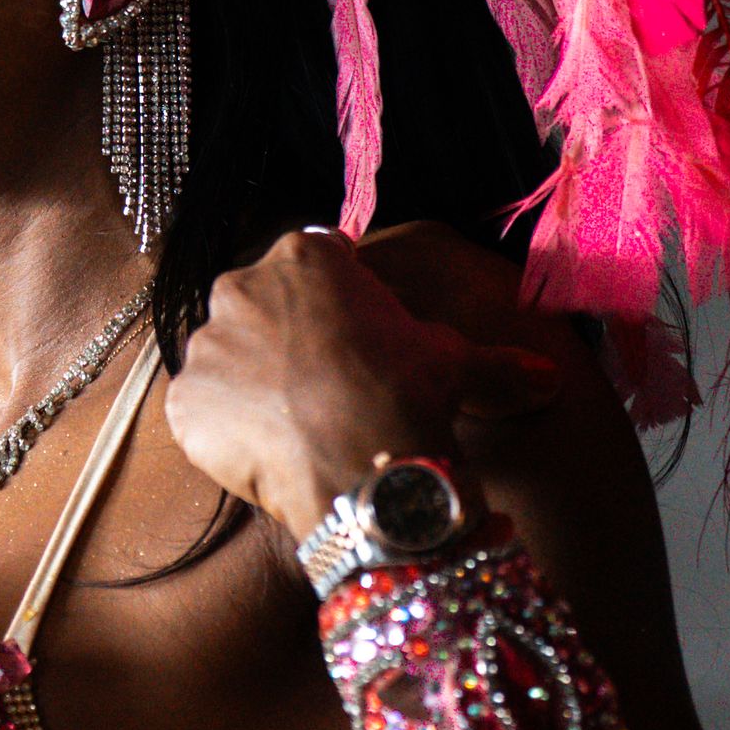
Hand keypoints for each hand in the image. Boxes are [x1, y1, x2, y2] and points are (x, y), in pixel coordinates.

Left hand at [162, 230, 557, 543]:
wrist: (362, 472)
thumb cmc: (408, 396)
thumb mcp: (456, 365)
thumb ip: (494, 362)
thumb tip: (546, 378)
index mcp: (303, 257)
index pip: (316, 265)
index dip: (341, 305)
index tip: (360, 342)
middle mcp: (240, 287)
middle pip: (262, 310)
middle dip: (289, 343)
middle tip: (329, 392)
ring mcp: (205, 346)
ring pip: (229, 361)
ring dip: (255, 388)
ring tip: (301, 431)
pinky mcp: (182, 403)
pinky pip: (202, 414)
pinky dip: (227, 433)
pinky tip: (270, 458)